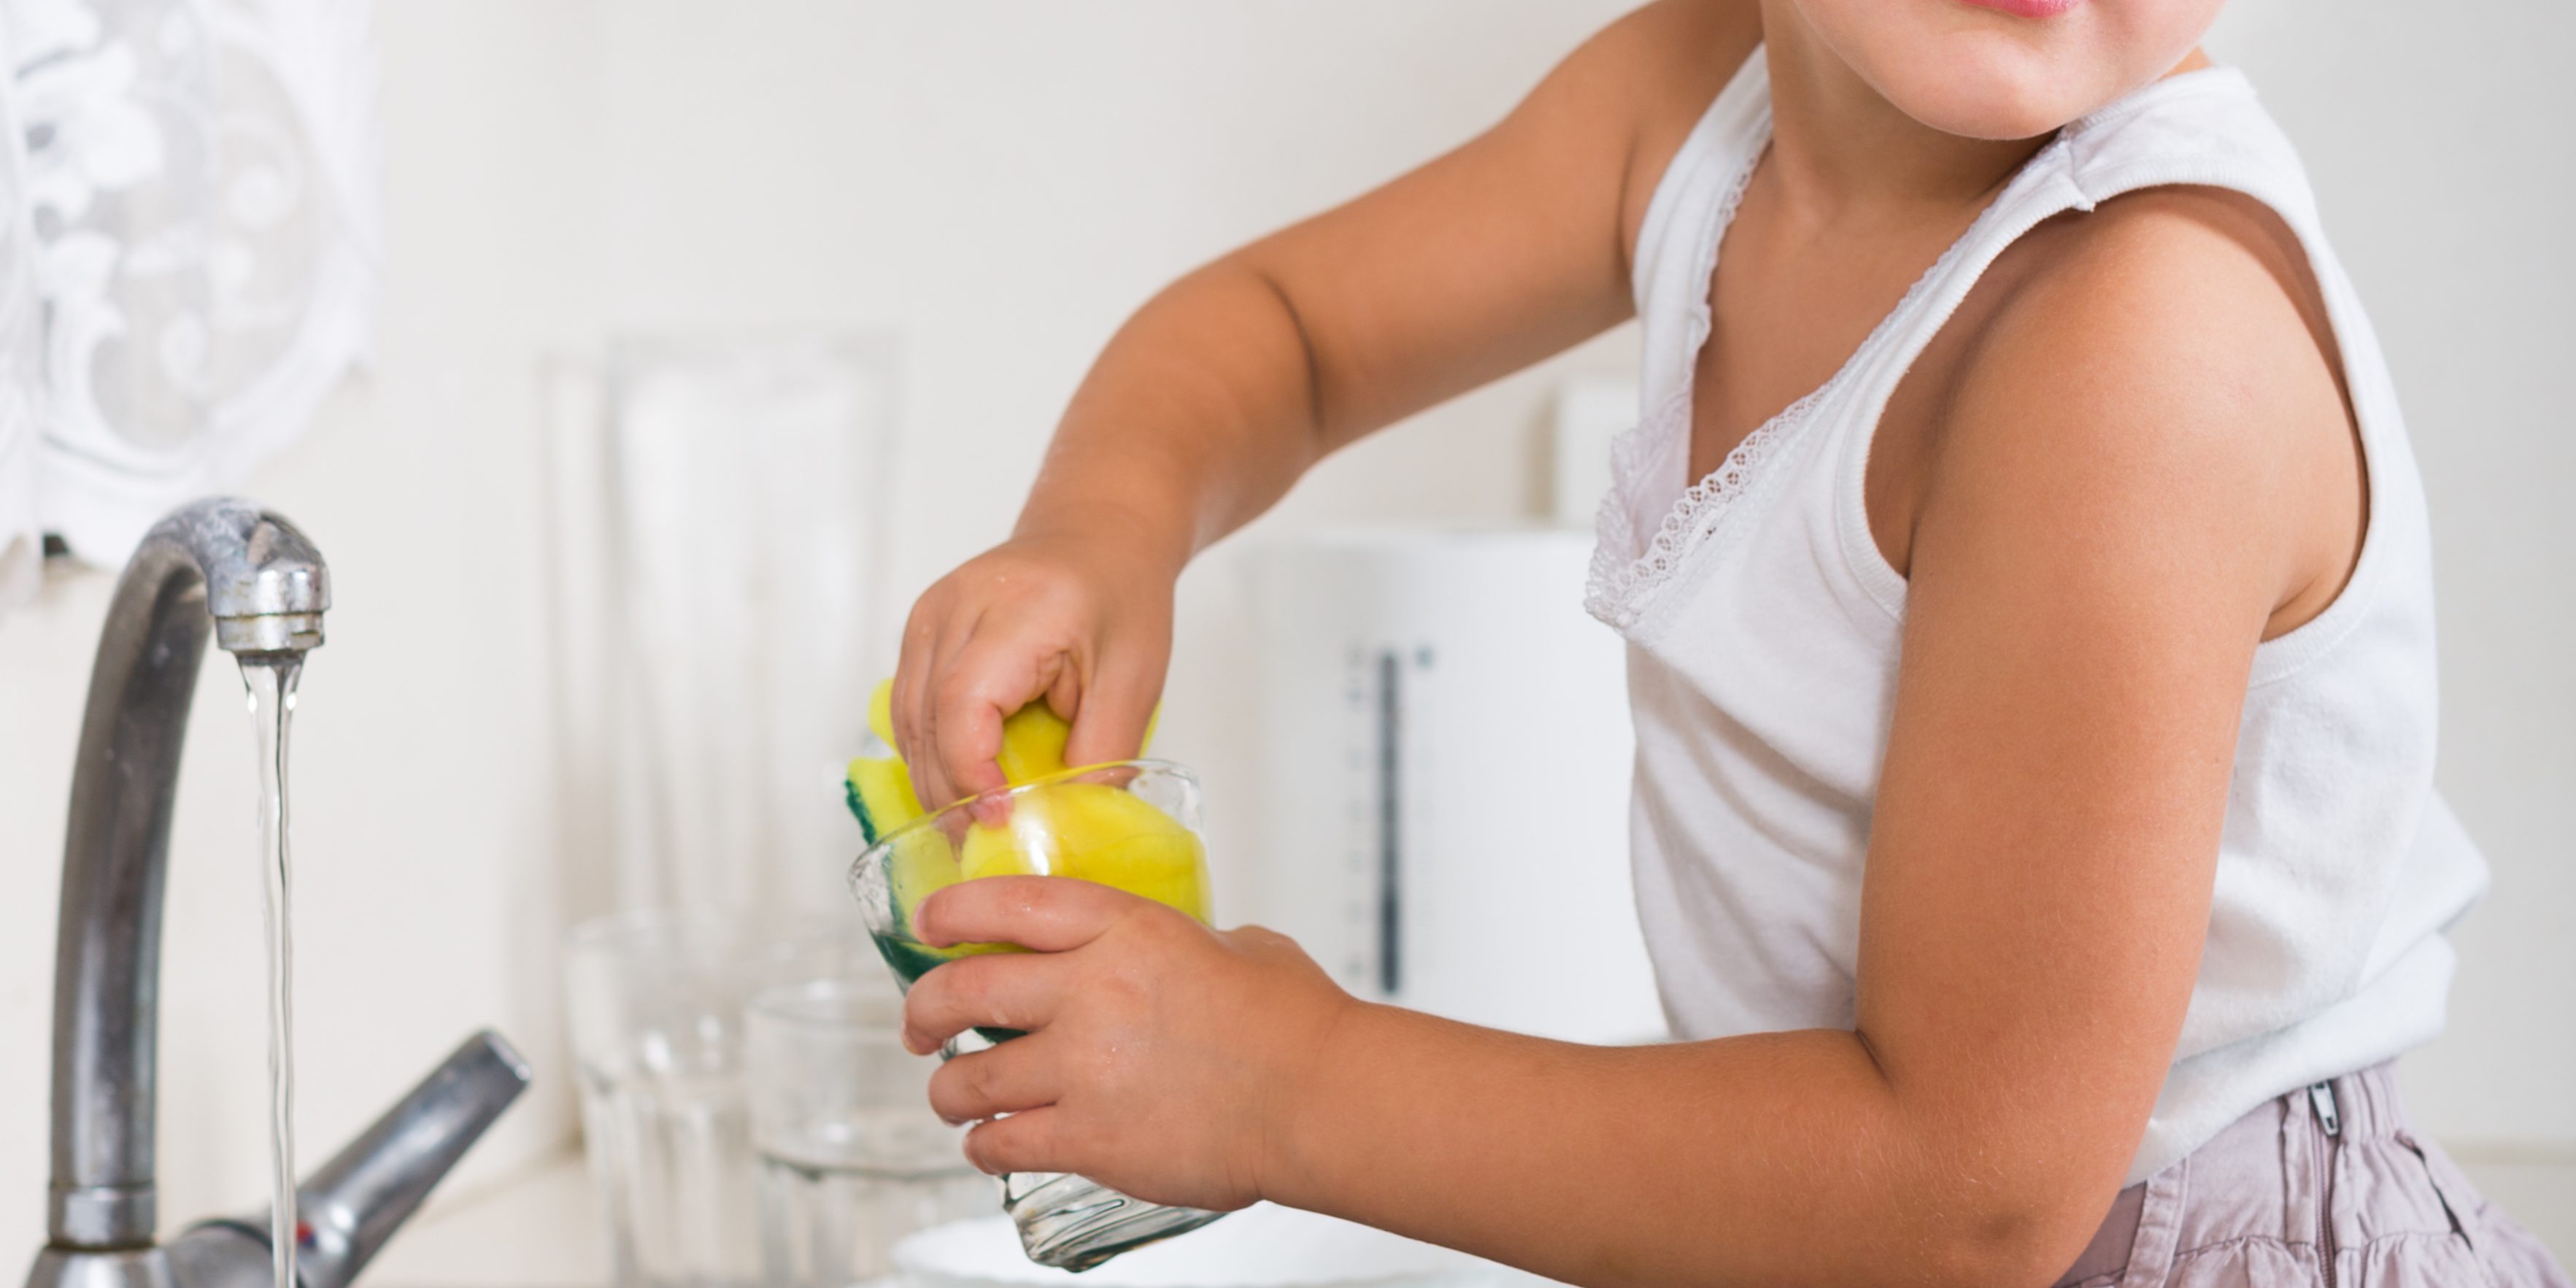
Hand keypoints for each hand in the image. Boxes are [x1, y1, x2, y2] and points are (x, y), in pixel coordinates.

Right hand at [891, 529, 1176, 807]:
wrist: (1097, 534)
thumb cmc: (1120, 596)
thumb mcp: (1133, 679)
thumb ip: (1102, 753)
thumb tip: (1065, 824)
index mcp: (1017, 611)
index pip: (963, 705)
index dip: (972, 774)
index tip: (1000, 819)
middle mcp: (956, 607)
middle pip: (926, 721)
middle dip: (951, 793)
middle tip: (984, 844)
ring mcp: (929, 615)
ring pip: (908, 721)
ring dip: (935, 779)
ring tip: (971, 826)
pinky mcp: (921, 628)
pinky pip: (910, 706)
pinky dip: (930, 752)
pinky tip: (961, 784)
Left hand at [899, 876, 1354, 1211]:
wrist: (1322, 1098)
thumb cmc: (1297, 1023)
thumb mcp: (1233, 944)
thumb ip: (1174, 941)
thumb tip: (1156, 954)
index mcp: (1127, 929)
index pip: (1007, 905)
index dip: (952, 912)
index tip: (928, 923)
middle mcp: (1092, 992)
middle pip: (963, 992)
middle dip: (922, 1011)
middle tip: (917, 1024)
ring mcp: (1086, 1069)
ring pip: (968, 1080)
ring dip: (948, 1090)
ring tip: (951, 1095)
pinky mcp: (1091, 1140)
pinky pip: (1002, 1143)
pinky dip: (984, 1146)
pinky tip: (990, 1145)